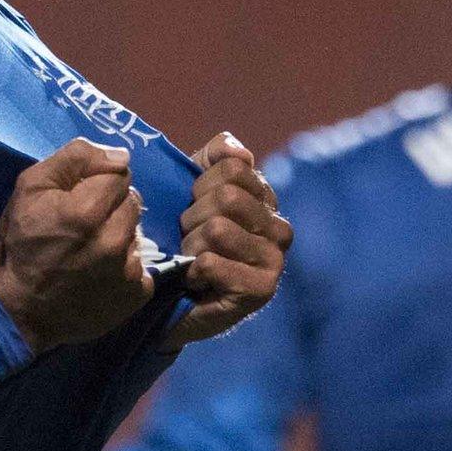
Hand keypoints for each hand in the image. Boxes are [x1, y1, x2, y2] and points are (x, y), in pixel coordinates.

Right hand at [0, 137, 154, 353]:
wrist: (18, 310)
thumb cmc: (20, 245)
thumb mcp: (30, 187)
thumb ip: (74, 159)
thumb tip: (120, 155)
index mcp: (89, 210)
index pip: (120, 174)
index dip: (98, 181)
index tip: (79, 196)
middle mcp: (116, 239)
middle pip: (132, 201)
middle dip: (111, 206)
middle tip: (84, 223)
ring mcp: (129, 269)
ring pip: (137, 232)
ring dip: (119, 234)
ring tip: (91, 249)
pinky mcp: (137, 294)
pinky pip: (142, 265)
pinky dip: (125, 266)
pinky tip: (101, 273)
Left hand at [162, 133, 292, 350]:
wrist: (172, 299)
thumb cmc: (184, 239)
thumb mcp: (194, 190)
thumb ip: (215, 158)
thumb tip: (237, 151)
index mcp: (267, 199)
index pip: (233, 167)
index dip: (199, 186)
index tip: (194, 207)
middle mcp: (280, 228)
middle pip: (227, 197)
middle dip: (192, 218)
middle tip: (190, 238)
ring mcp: (275, 260)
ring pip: (217, 229)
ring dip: (191, 246)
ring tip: (193, 259)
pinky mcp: (261, 290)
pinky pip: (210, 263)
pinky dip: (192, 271)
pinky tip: (197, 281)